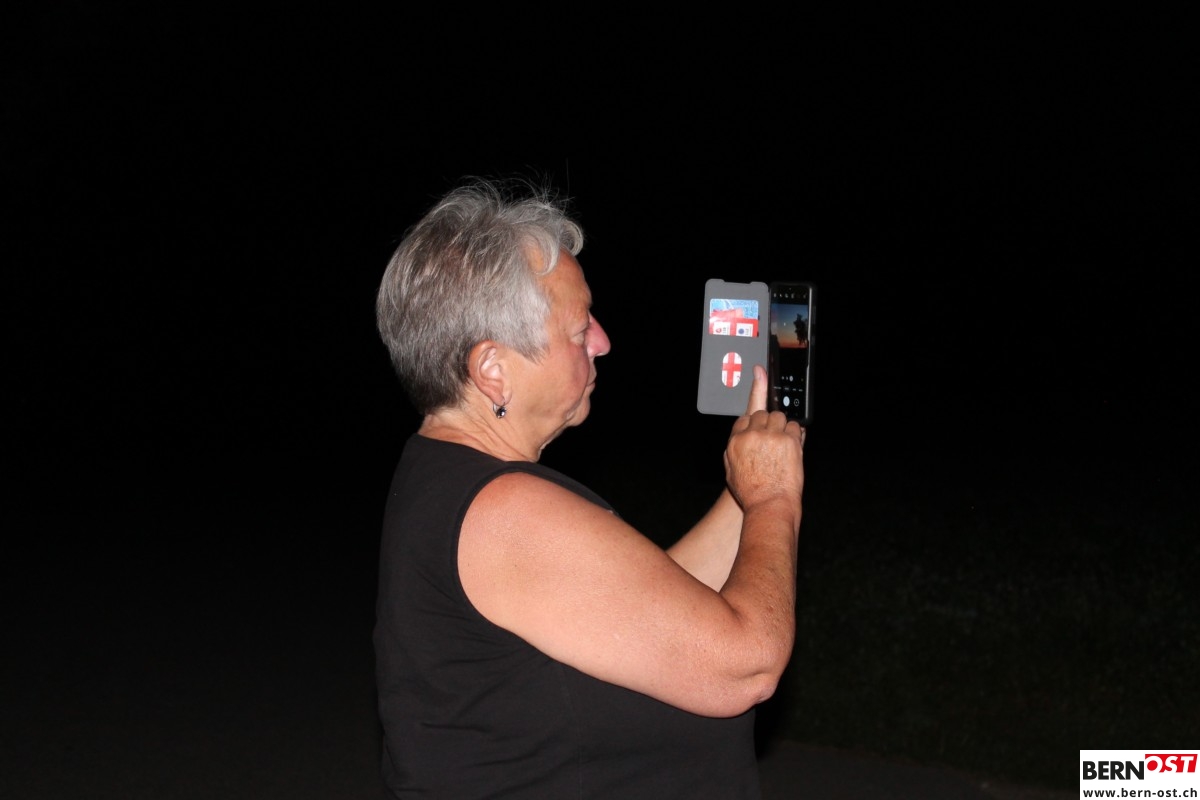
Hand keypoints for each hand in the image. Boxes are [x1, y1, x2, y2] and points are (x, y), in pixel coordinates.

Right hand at [723, 365, 804, 514]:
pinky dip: (796, 434)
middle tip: (775, 440)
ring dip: (784, 427)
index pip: (745, 416)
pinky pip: (795, 426)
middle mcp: (751, 434)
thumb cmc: (752, 493)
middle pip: (763, 413)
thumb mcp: (731, 471)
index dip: (755, 418)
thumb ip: (734, 449)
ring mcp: (770, 436)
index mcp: (735, 440)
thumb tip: (739, 436)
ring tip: (784, 446)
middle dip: (770, 424)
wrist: (770, 506)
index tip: (759, 406)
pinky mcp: (789, 440)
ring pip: (780, 416)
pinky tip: (793, 447)